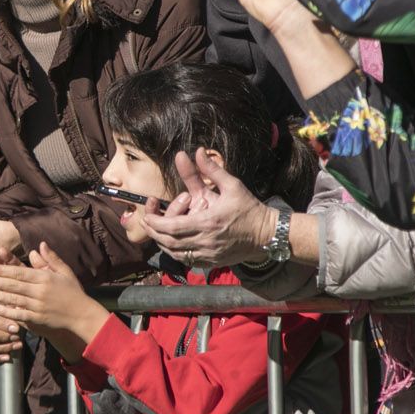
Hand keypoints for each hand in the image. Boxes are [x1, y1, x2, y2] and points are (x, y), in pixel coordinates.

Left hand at [0, 243, 107, 360]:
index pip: (18, 272)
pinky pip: (18, 314)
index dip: (1, 269)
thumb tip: (40, 245)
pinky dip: (6, 311)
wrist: (82, 315)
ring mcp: (38, 306)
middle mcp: (40, 291)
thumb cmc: (73, 292)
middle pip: (12, 285)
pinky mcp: (38, 319)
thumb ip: (51, 258)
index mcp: (45, 278)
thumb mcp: (64, 272)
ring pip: (12, 299)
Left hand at [140, 150, 277, 268]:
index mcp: (208, 223)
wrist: (267, 234)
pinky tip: (172, 241)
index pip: (172, 227)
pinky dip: (175, 251)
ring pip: (175, 253)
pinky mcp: (212, 262)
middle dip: (153, 231)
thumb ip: (211, 170)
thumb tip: (197, 151)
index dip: (155, 222)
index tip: (147, 214)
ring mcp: (208, 255)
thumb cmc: (249, 209)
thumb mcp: (232, 185)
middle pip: (168, 242)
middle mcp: (205, 242)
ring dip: (162, 242)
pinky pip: (186, 260)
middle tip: (146, 220)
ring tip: (157, 229)